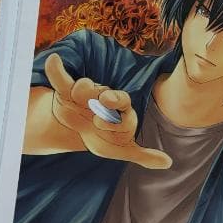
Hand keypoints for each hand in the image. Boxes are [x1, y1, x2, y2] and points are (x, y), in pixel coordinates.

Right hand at [44, 53, 171, 169]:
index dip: (115, 118)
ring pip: (85, 87)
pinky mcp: (66, 92)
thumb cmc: (104, 137)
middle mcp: (105, 97)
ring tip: (76, 96)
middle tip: (102, 105)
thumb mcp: (122, 149)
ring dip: (82, 90)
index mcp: (121, 109)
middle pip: (107, 94)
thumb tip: (168, 163)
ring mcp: (86, 94)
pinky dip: (56, 70)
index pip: (124, 107)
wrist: (80, 131)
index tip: (104, 127)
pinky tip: (53, 59)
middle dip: (106, 99)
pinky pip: (61, 79)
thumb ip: (144, 155)